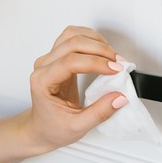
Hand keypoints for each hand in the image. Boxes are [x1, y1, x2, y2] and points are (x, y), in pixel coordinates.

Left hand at [22, 26, 126, 152]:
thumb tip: (120, 97)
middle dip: (100, 49)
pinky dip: (91, 39)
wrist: (41, 128)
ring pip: (72, 35)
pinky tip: (102, 50)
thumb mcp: (78, 127)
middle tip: (119, 63)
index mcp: (43, 82)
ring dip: (96, 41)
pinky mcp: (58, 57)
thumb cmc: (53, 128)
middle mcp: (44, 66)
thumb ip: (100, 113)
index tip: (116, 69)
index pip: (70, 62)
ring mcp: (50, 59)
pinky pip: (73, 37)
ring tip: (113, 56)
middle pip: (72, 43)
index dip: (96, 63)